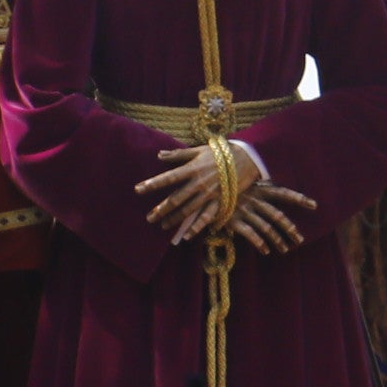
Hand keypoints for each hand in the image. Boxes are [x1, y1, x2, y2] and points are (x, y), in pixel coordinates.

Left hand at [134, 141, 306, 242]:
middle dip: (161, 209)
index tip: (138, 190)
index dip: (153, 184)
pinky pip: (207, 217)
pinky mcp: (220, 201)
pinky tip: (187, 236)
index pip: (168, 178)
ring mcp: (210, 194)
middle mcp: (199, 183)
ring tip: (163, 226)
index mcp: (192, 168)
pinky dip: (197, 227)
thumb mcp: (199, 150)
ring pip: (188, 209)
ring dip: (174, 219)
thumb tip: (159, 155)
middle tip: (149, 218)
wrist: (247, 158)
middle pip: (176, 198)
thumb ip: (178, 155)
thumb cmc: (221, 153)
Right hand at [228, 175, 308, 252]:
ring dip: (278, 240)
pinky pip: (251, 234)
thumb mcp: (242, 184)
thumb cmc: (225, 187)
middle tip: (300, 240)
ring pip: (267, 227)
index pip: (283, 193)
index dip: (299, 199)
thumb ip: (257, 190)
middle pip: (278, 216)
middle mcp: (254, 200)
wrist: (202, 190)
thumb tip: (270, 194)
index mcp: (258, 189)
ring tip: (285, 249)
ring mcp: (244, 210)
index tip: (315, 205)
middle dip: (290, 229)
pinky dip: (260, 243)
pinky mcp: (233, 221)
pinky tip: (266, 250)